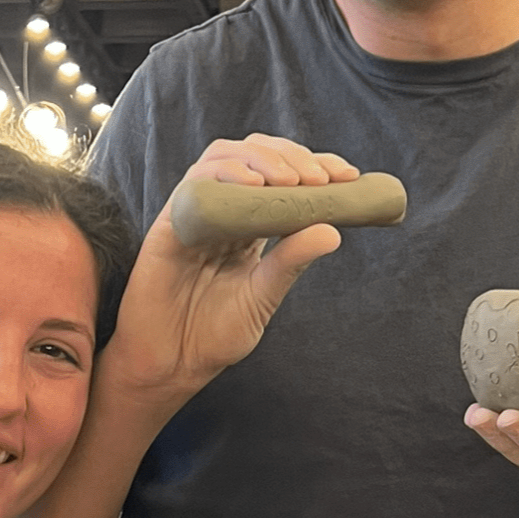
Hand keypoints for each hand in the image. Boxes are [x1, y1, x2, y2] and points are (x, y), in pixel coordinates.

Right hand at [100, 135, 358, 403]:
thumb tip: (334, 232)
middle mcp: (222, 210)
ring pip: (224, 156)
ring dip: (261, 159)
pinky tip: (253, 185)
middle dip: (292, 156)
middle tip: (320, 179)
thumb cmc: (214, 333)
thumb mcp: (264, 295)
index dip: (314, 165)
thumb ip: (291, 261)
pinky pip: (194, 183)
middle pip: (255, 154)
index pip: (282, 176)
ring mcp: (195, 213)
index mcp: (249, 224)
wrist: (172, 363)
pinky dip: (225, 174)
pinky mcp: (170, 223)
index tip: (348, 175)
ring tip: (290, 181)